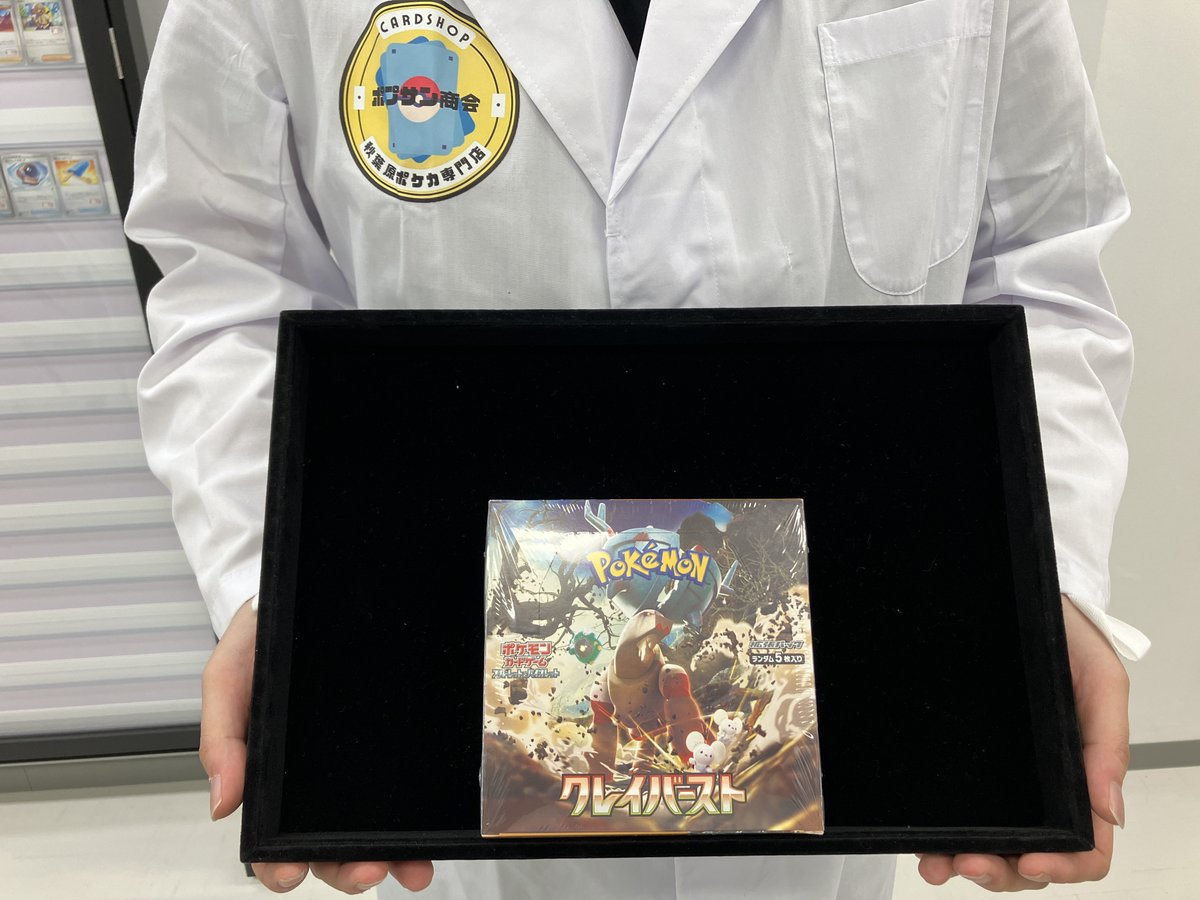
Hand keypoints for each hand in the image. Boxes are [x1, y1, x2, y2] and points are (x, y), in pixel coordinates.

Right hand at [201, 598, 434, 892]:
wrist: (311, 588)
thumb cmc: (262, 636)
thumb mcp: (229, 676)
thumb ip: (220, 736)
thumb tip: (222, 805)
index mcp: (271, 772)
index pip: (272, 834)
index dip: (280, 864)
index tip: (291, 875)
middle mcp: (315, 776)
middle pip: (328, 843)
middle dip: (345, 869)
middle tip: (367, 873)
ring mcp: (358, 761)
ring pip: (372, 827)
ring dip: (389, 857)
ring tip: (409, 869)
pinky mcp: (394, 740)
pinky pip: (407, 788)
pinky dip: (418, 820)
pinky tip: (431, 839)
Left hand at [916, 594, 1129, 890]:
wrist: (1016, 595)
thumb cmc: (1065, 636)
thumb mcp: (1100, 679)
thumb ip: (1108, 744)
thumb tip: (1111, 813)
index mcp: (1079, 775)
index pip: (1085, 844)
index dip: (1062, 865)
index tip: (1030, 859)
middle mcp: (1040, 787)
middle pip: (1031, 858)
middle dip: (1001, 873)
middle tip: (967, 863)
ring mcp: (999, 780)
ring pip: (991, 845)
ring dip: (966, 864)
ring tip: (936, 863)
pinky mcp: (962, 764)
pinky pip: (957, 813)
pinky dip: (941, 837)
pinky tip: (921, 844)